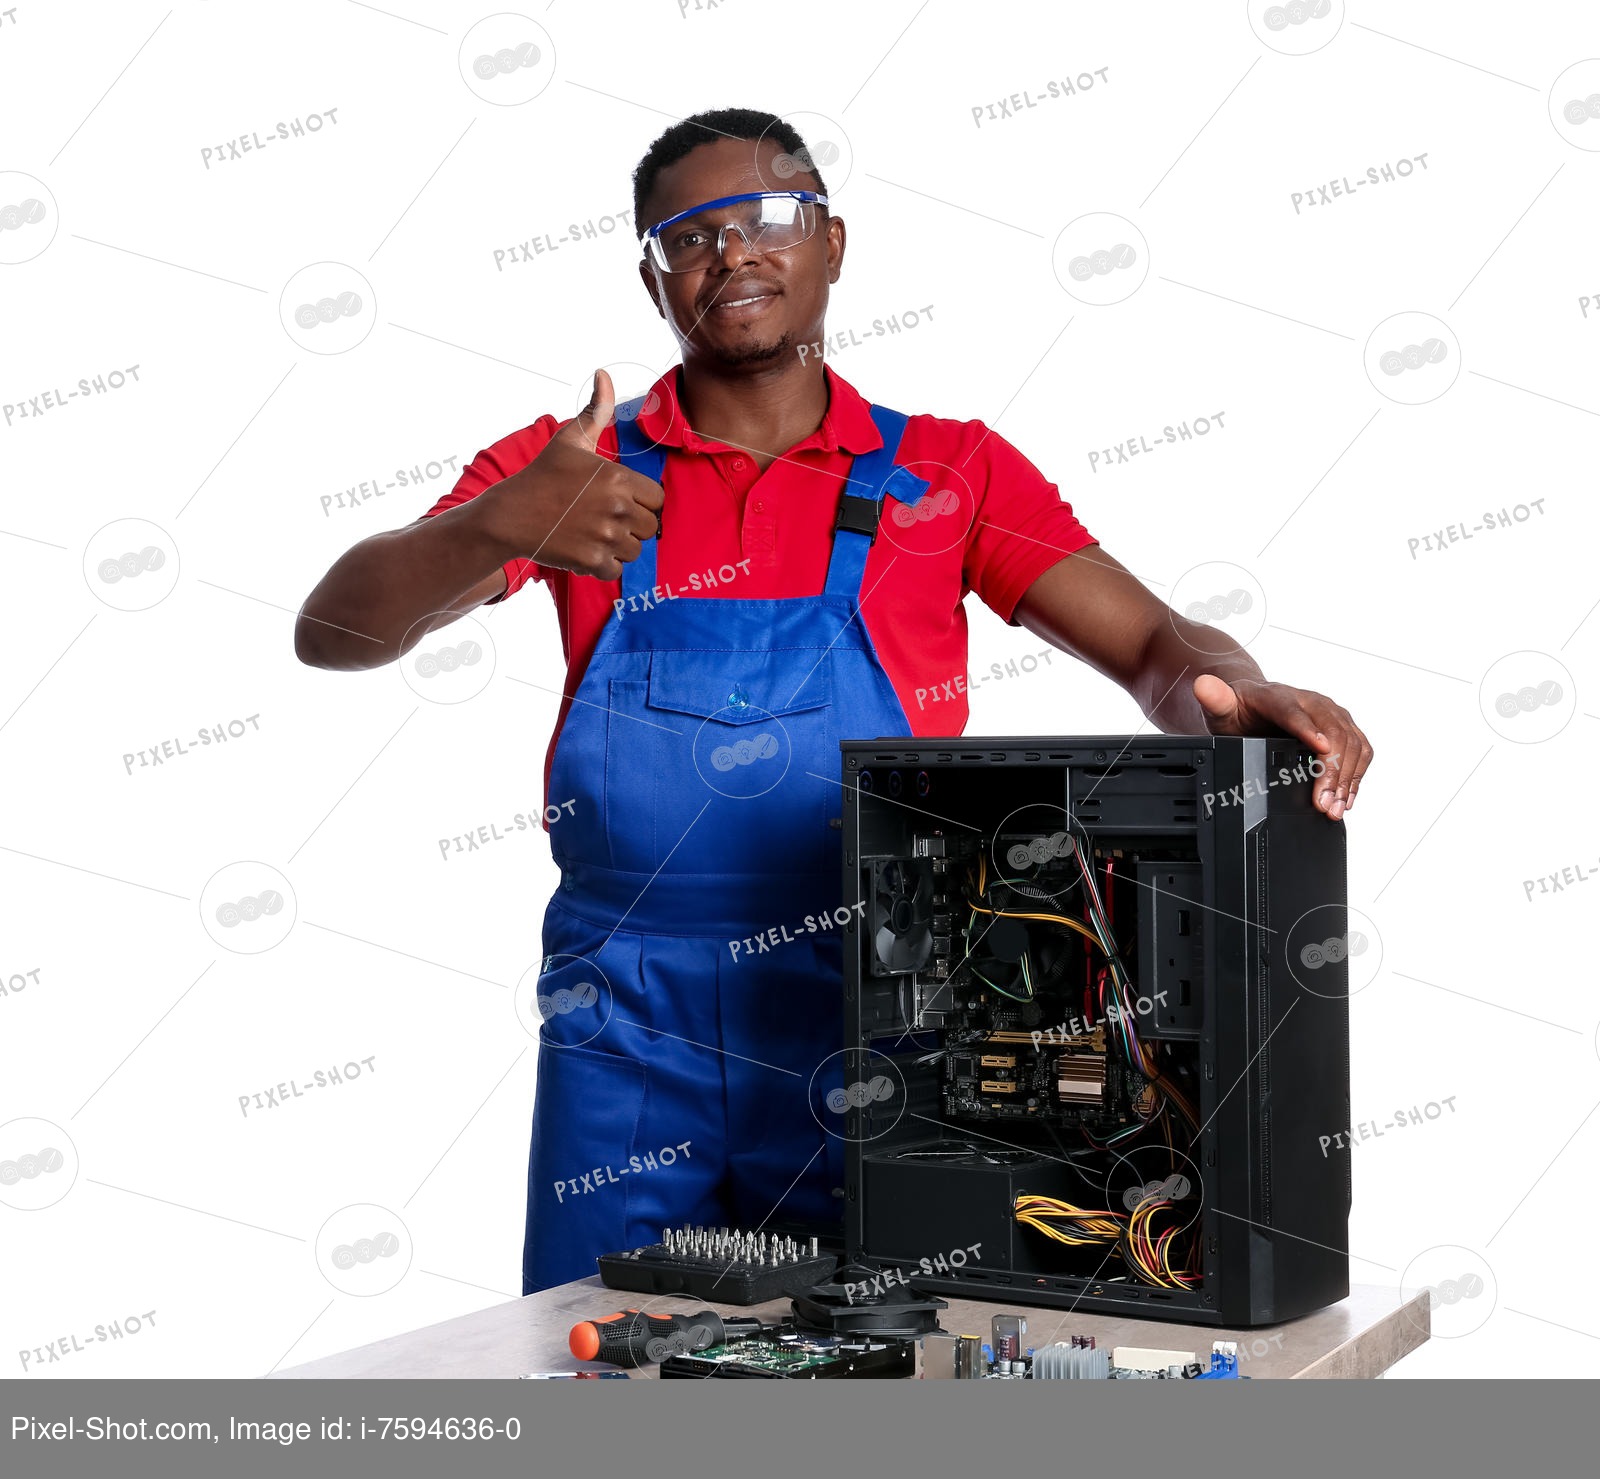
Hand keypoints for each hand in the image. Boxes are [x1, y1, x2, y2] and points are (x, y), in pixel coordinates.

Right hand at [484, 368, 664, 579]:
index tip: (619, 500)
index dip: (641, 501)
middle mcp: (617, 508)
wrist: (510, 514)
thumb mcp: (570, 440)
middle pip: (649, 527)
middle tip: (603, 518)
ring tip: (594, 534)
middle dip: (631, 525)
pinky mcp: (592, 561)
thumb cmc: (543, 475)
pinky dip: (603, 565)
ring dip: (619, 547)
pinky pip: (616, 570)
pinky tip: (585, 550)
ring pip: (635, 550)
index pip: (657, 499)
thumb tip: (603, 374)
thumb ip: (595, 410)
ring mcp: (605, 537)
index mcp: (619, 478)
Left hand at [1192, 674, 1371, 819]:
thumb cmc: (1239, 708)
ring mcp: (1331, 714)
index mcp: (1279, 696)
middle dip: (1331, 770)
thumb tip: (1203, 686)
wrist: (1255, 703)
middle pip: (1332, 732)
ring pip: (1351, 743)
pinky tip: (1347, 798)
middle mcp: (1312, 702)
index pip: (1295, 712)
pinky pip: (1360, 749)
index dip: (1308, 729)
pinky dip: (1357, 775)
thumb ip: (1214, 699)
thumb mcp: (1220, 706)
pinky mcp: (1344, 727)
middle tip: (1324, 803)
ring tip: (1335, 808)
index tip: (1319, 748)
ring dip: (1347, 778)